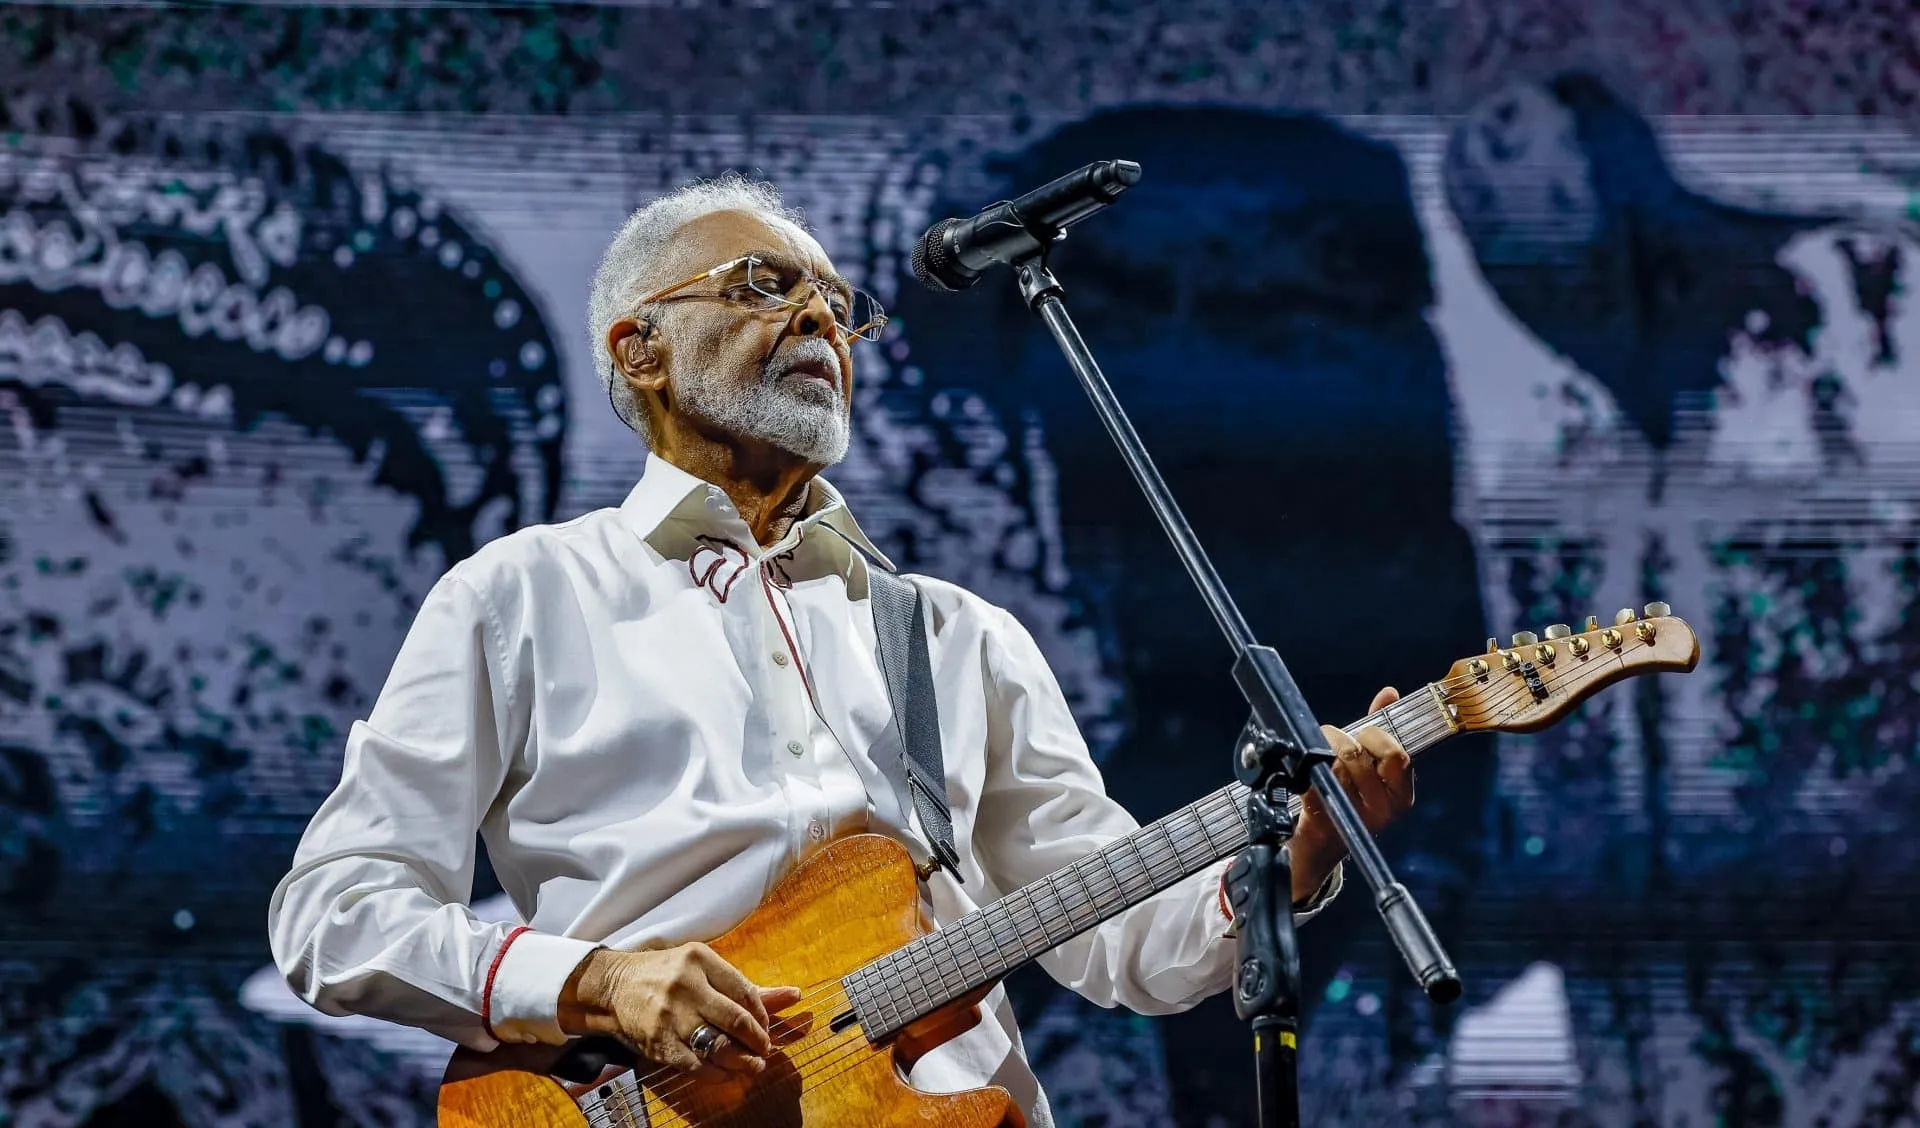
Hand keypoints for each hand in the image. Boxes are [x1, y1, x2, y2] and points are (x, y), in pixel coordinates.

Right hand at [558, 944, 802, 1081]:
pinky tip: (726, 1072)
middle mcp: (686, 986)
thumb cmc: (666, 975)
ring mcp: (670, 1016)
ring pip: (719, 1046)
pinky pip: (696, 1065)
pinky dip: (717, 1073)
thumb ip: (746, 986)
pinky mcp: (658, 1043)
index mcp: (700, 960)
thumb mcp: (703, 968)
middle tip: (766, 1049)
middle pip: (736, 1021)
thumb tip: (795, 996)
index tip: (767, 1026)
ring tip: (753, 1065)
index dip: (764, 1015)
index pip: (745, 992)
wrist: (614, 987)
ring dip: (743, 1061)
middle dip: (759, 1041)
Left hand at [1290, 686, 1413, 901]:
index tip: (1362, 738)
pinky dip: (1306, 769)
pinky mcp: (1323, 819)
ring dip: (1319, 751)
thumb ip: (1381, 729)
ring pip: (1333, 765)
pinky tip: (1306, 773)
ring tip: (1317, 757)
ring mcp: (1353, 817)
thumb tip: (1390, 693)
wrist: (1322, 841)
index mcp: (1401, 796)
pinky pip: (1313, 780)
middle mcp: (1382, 810)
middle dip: (1339, 739)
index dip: (1374, 737)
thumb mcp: (1372, 764)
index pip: (1396, 754)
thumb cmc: (1348, 794)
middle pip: (1357, 755)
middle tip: (1331, 741)